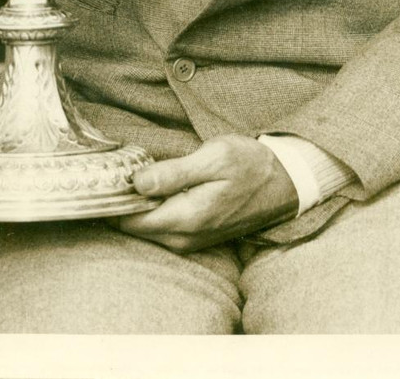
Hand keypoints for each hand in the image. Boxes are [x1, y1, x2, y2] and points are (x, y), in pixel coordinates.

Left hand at [115, 135, 298, 252]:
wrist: (284, 184)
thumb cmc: (250, 165)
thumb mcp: (215, 157)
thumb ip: (174, 173)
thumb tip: (137, 183)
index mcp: (187, 218)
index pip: (129, 220)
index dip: (117, 197)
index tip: (115, 172)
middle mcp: (185, 238)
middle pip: (134, 227)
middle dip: (126, 201)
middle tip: (128, 167)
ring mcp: (190, 241)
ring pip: (147, 229)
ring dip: (141, 205)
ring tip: (145, 173)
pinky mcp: (195, 238)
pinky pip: (162, 228)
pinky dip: (155, 210)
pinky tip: (161, 187)